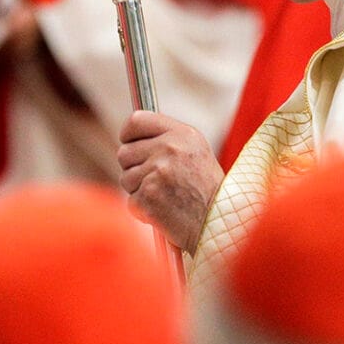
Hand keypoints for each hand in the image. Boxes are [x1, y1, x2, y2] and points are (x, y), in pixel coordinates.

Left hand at [117, 111, 222, 253]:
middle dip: (134, 168)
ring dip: (139, 190)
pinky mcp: (148, 197)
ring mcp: (158, 172)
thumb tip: (130, 135)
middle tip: (157, 180)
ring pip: (126, 177)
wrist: (219, 222)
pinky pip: (130, 200)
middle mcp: (170, 149)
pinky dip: (143, 209)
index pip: (136, 121)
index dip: (128, 134)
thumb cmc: (205, 189)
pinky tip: (163, 210)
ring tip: (164, 196)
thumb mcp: (195, 152)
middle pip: (124, 152)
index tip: (129, 144)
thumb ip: (166, 138)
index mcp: (182, 134)